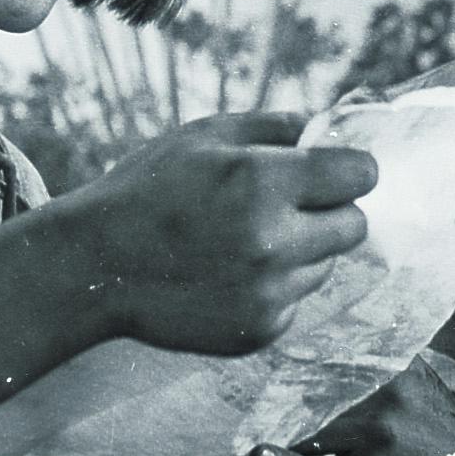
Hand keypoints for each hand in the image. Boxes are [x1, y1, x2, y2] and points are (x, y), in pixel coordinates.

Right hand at [63, 113, 376, 355]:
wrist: (94, 267)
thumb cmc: (147, 189)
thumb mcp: (205, 136)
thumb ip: (276, 126)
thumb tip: (332, 126)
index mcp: (265, 181)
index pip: (360, 174)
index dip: (350, 168)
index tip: (333, 170)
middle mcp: (275, 241)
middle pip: (355, 225)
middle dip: (331, 210)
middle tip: (289, 206)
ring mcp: (269, 292)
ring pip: (326, 265)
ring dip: (301, 251)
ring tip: (243, 241)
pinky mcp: (261, 329)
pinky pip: (296, 300)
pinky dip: (274, 287)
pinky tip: (228, 274)